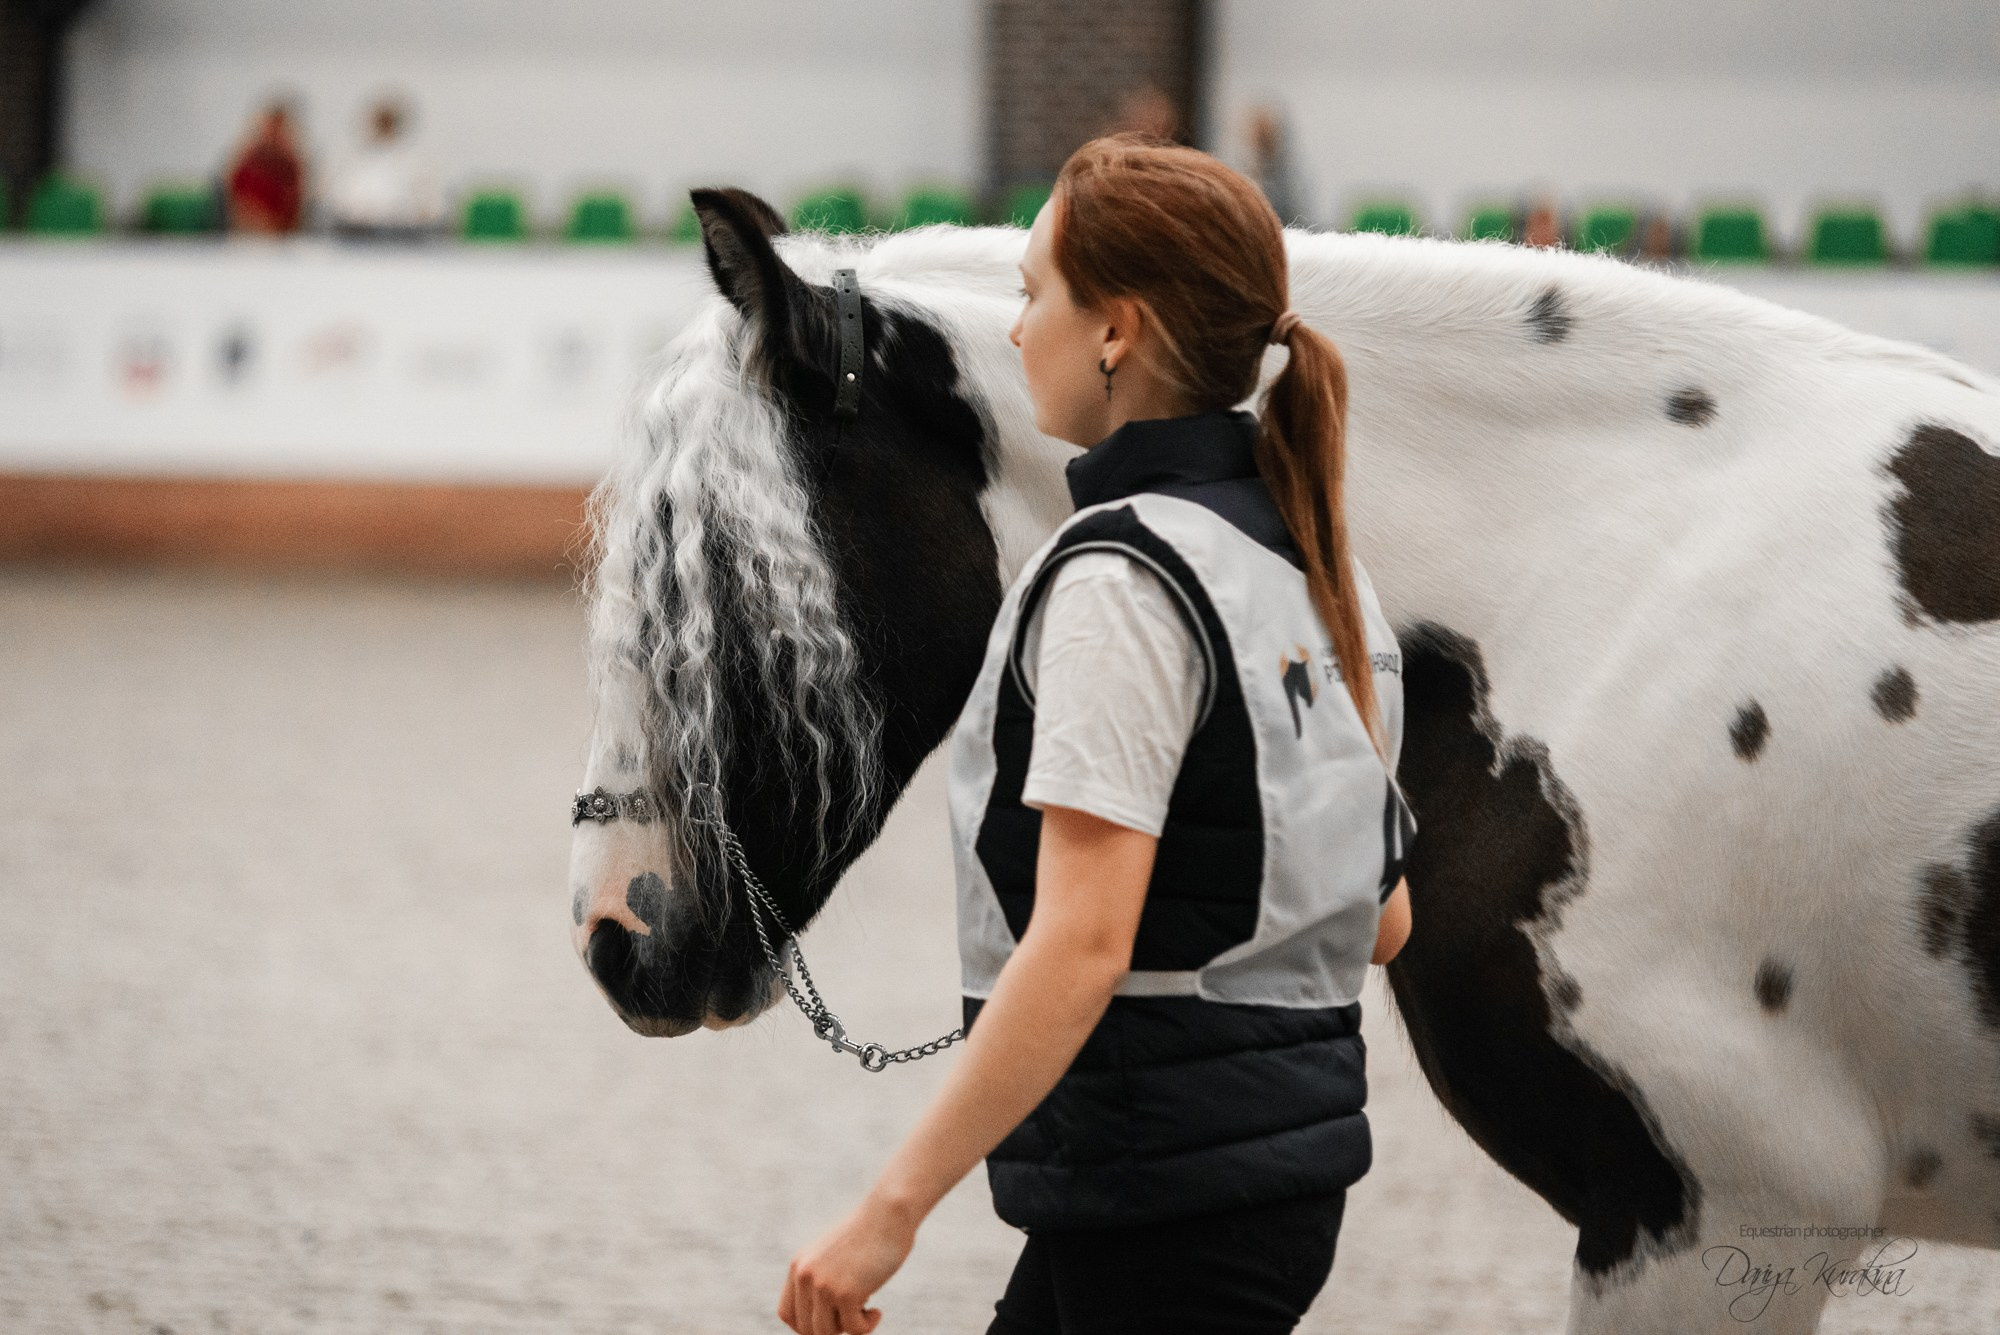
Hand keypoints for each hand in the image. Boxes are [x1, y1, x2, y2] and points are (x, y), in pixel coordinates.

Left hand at [778, 1192, 917, 1334]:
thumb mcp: (833, 1254)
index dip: (806, 1326)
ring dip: (848, 1328)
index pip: (786, 1314)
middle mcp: (805, 1276)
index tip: (830, 1322)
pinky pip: (853, 1329)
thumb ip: (821, 1277)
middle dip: (831, 1329)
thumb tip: (822, 1317)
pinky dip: (867, 1326)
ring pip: (826, 1333)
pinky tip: (877, 1311)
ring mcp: (824, 1285)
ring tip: (866, 1312)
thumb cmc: (868, 1234)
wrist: (889, 1213)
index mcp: (799, 1265)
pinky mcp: (846, 1293)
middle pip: (806, 1329)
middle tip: (853, 1314)